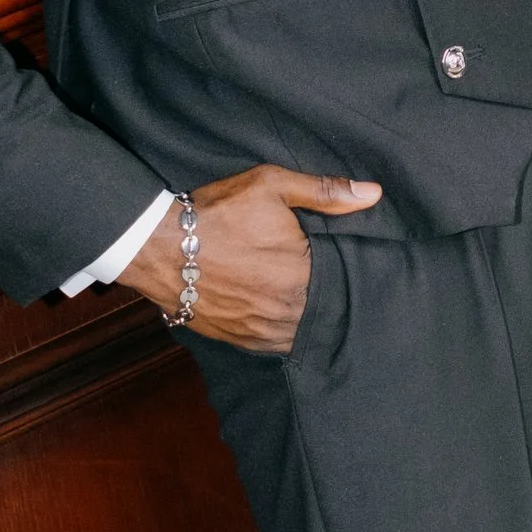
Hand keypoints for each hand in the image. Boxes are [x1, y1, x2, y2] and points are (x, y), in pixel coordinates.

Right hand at [123, 163, 380, 349]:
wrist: (158, 248)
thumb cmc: (216, 214)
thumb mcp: (270, 186)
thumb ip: (324, 192)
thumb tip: (373, 194)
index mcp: (304, 275)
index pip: (346, 285)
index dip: (350, 277)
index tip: (352, 269)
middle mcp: (287, 310)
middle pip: (326, 312)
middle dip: (332, 301)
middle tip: (334, 288)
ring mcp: (262, 331)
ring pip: (303, 332)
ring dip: (309, 320)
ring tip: (311, 303)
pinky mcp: (240, 341)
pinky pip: (276, 345)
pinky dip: (284, 333)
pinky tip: (287, 319)